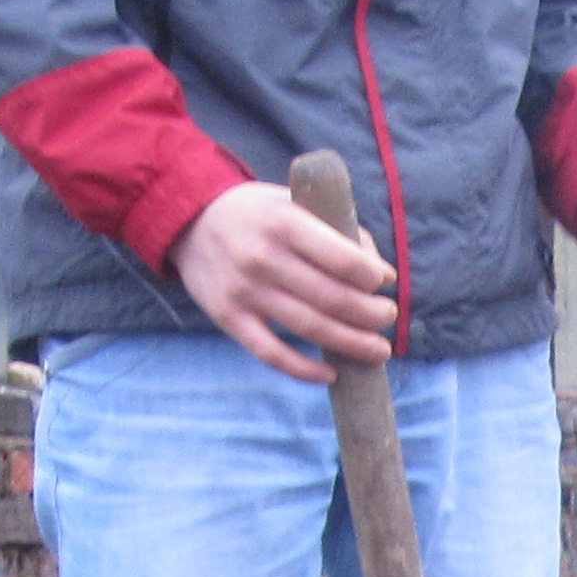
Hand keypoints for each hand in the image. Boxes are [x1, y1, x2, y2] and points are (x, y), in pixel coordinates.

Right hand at [171, 181, 397, 381]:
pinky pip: (272, 353)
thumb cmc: (255, 214)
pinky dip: (304, 370)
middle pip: (332, 298)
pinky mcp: (229, 318)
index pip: (342, 259)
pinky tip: (331, 373)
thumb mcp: (292, 202)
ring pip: (310, 328)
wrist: (188, 220)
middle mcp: (264, 258)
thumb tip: (382, 274)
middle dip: (371, 314)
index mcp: (284, 223)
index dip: (371, 277)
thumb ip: (335, 230)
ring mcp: (245, 292)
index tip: (383, 282)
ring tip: (379, 349)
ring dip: (352, 344)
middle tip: (388, 317)